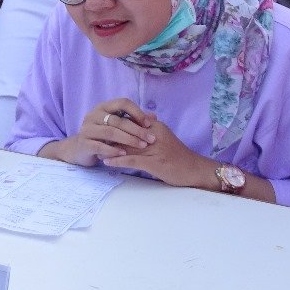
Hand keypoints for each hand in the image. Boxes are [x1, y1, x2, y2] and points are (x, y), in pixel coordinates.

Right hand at [42, 99, 158, 167]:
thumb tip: (154, 116)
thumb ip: (134, 121)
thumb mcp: (118, 126)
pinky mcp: (84, 143)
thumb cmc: (103, 136)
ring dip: (128, 139)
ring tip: (141, 146)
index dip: (137, 112)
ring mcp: (87, 129)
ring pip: (110, 132)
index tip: (149, 123)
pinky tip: (124, 154)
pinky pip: (100, 146)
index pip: (122, 102)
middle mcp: (93, 115)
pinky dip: (113, 150)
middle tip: (150, 139)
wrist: (80, 149)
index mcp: (104, 107)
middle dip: (136, 129)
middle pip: (118, 120)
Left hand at [97, 105, 214, 190]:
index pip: (130, 122)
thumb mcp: (164, 137)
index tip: (101, 128)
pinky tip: (107, 162)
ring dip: (109, 148)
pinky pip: (131, 160)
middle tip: (94, 139)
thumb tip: (142, 119)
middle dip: (109, 135)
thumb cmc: (178, 155)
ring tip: (96, 150)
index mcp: (155, 127)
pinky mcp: (153, 163)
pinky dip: (117, 160)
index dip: (114, 124)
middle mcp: (153, 135)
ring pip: (125, 146)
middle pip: (126, 132)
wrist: (194, 170)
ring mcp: (153, 149)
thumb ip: (151, 129)